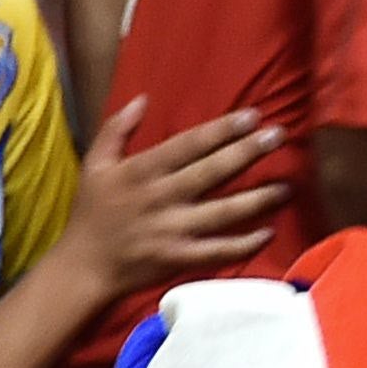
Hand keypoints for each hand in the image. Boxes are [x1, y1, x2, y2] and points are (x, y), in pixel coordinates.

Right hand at [67, 96, 286, 292]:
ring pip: (223, 212)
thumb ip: (116, 130)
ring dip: (258, 199)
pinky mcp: (177, 259)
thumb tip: (142, 99)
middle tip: (278, 135)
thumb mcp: (94, 165)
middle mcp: (160, 198)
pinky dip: (244, 245)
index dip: (222, 130)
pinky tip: (268, 233)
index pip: (189, 145)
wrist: (81, 268)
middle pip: (213, 172)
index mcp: (142, 171)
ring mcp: (171, 230)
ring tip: (286, 187)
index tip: (252, 116)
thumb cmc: (89, 214)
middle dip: (248, 152)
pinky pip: (217, 252)